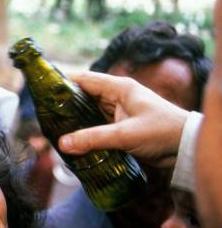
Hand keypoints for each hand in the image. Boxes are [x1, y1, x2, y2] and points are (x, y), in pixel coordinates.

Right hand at [57, 71, 189, 167]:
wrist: (185, 148)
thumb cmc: (161, 132)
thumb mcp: (125, 135)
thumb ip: (93, 138)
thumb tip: (62, 143)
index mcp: (119, 88)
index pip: (85, 79)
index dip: (64, 82)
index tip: (44, 90)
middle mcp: (117, 96)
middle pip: (84, 96)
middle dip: (65, 105)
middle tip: (44, 115)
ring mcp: (118, 112)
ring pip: (89, 112)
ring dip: (74, 120)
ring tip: (53, 129)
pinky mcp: (120, 127)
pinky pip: (96, 126)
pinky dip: (84, 131)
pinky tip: (72, 140)